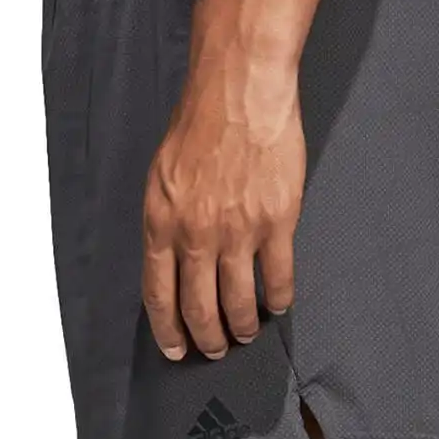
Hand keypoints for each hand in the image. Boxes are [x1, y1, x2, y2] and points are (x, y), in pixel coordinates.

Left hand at [143, 46, 305, 360]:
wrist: (240, 89)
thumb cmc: (202, 122)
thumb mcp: (164, 175)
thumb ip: (167, 221)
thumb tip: (173, 261)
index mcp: (162, 223)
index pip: (159, 295)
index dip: (168, 330)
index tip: (176, 349)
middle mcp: (195, 234)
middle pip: (198, 308)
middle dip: (207, 339)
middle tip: (215, 349)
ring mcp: (238, 231)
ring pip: (238, 303)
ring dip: (242, 327)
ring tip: (246, 334)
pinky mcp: (276, 222)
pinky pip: (278, 278)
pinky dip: (279, 299)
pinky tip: (279, 305)